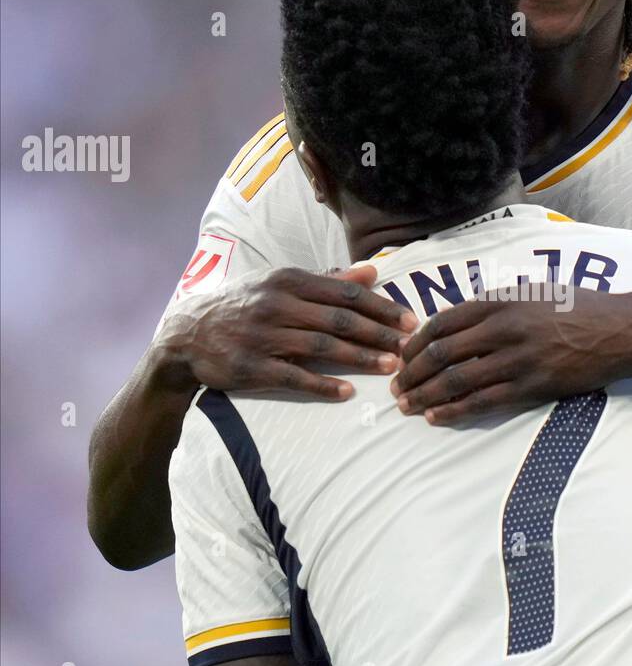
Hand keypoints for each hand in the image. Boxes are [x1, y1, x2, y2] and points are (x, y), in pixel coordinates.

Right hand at [154, 265, 417, 399]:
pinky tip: (347, 392)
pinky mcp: (251, 366)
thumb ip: (328, 280)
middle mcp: (277, 304)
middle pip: (339, 318)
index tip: (410, 319)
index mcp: (288, 280)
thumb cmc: (243, 304)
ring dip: (360, 357)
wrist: (187, 332)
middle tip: (409, 345)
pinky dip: (323, 384)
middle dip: (379, 332)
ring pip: (322, 346)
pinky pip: (294, 376)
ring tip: (390, 367)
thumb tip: (371, 273)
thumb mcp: (280, 283)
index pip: (346, 293)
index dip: (382, 307)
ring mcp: (263, 335)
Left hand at [391, 288, 631, 424]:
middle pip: (441, 353)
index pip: (442, 322)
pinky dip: (454, 410)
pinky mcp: (533, 386)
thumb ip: (496, 304)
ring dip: (425, 395)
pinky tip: (436, 417)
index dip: (415, 342)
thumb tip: (458, 321)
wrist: (622, 330)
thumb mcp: (533, 293)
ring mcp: (518, 359)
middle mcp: (504, 328)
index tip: (401, 356)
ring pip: (457, 380)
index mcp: (501, 301)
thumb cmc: (579, 308)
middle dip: (412, 373)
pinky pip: (483, 402)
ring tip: (407, 406)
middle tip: (396, 386)